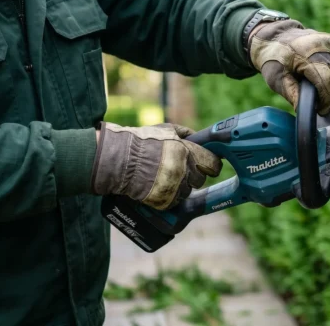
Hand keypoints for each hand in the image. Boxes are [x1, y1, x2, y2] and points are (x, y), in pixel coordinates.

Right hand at [91, 122, 222, 209]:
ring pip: (188, 191)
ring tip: (165, 177)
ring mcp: (174, 187)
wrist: (116, 160)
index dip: (211, 164)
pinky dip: (170, 196)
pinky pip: (175, 201)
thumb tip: (200, 137)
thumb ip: (186, 133)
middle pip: (200, 179)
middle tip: (180, 170)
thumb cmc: (141, 142)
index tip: (208, 165)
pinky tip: (159, 186)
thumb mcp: (165, 130)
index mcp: (187, 151)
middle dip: (193, 175)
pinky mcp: (164, 200)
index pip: (213, 164)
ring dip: (181, 186)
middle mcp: (183, 170)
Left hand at [247, 19, 329, 114]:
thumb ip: (291, 94)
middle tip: (316, 100)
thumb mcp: (276, 79)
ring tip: (317, 86)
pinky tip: (321, 75)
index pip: (326, 81)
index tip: (321, 110)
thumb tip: (303, 110)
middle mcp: (322, 46)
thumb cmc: (274, 58)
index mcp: (306, 55)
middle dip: (328, 93)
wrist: (276, 36)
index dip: (326, 100)